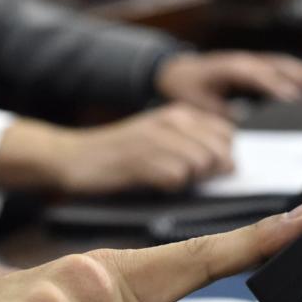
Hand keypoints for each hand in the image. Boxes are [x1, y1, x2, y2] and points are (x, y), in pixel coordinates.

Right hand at [0, 104, 234, 194]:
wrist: (73, 157)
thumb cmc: (118, 155)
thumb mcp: (157, 139)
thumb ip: (191, 145)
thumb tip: (228, 164)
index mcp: (179, 114)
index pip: (226, 134)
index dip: (222, 156)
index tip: (207, 171)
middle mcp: (171, 122)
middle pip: (219, 151)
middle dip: (213, 172)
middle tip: (189, 182)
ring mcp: (156, 140)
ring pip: (202, 163)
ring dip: (191, 180)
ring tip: (169, 182)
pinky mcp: (141, 160)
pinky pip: (176, 177)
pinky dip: (171, 187)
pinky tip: (155, 186)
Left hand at [155, 51, 301, 116]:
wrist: (175, 70)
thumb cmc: (186, 86)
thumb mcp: (198, 104)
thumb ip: (220, 115)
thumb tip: (241, 127)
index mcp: (229, 66)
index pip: (258, 74)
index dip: (276, 84)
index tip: (293, 97)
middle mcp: (243, 60)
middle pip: (277, 65)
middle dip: (301, 75)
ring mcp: (250, 60)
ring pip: (282, 64)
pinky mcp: (253, 65)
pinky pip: (279, 68)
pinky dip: (297, 74)